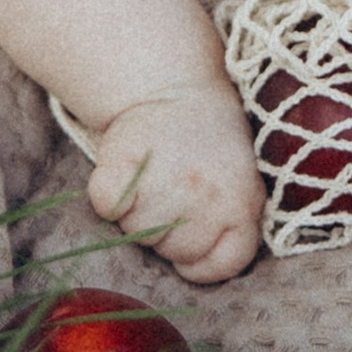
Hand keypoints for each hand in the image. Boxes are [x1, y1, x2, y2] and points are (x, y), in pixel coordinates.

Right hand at [85, 83, 264, 283]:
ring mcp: (167, 182)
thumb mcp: (239, 178)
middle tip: (171, 190)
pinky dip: (109, 198)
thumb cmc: (207, 141)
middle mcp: (208, 195)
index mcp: (242, 201)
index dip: (203, 256)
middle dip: (169, 233)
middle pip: (176, 251)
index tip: (193, 232)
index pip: (225, 263)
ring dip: (139, 215)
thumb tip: (196, 268)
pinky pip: (109, 205)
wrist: (175, 84)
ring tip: (153, 177)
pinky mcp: (123, 166)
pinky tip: (124, 176)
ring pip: (140, 233)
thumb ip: (232, 222)